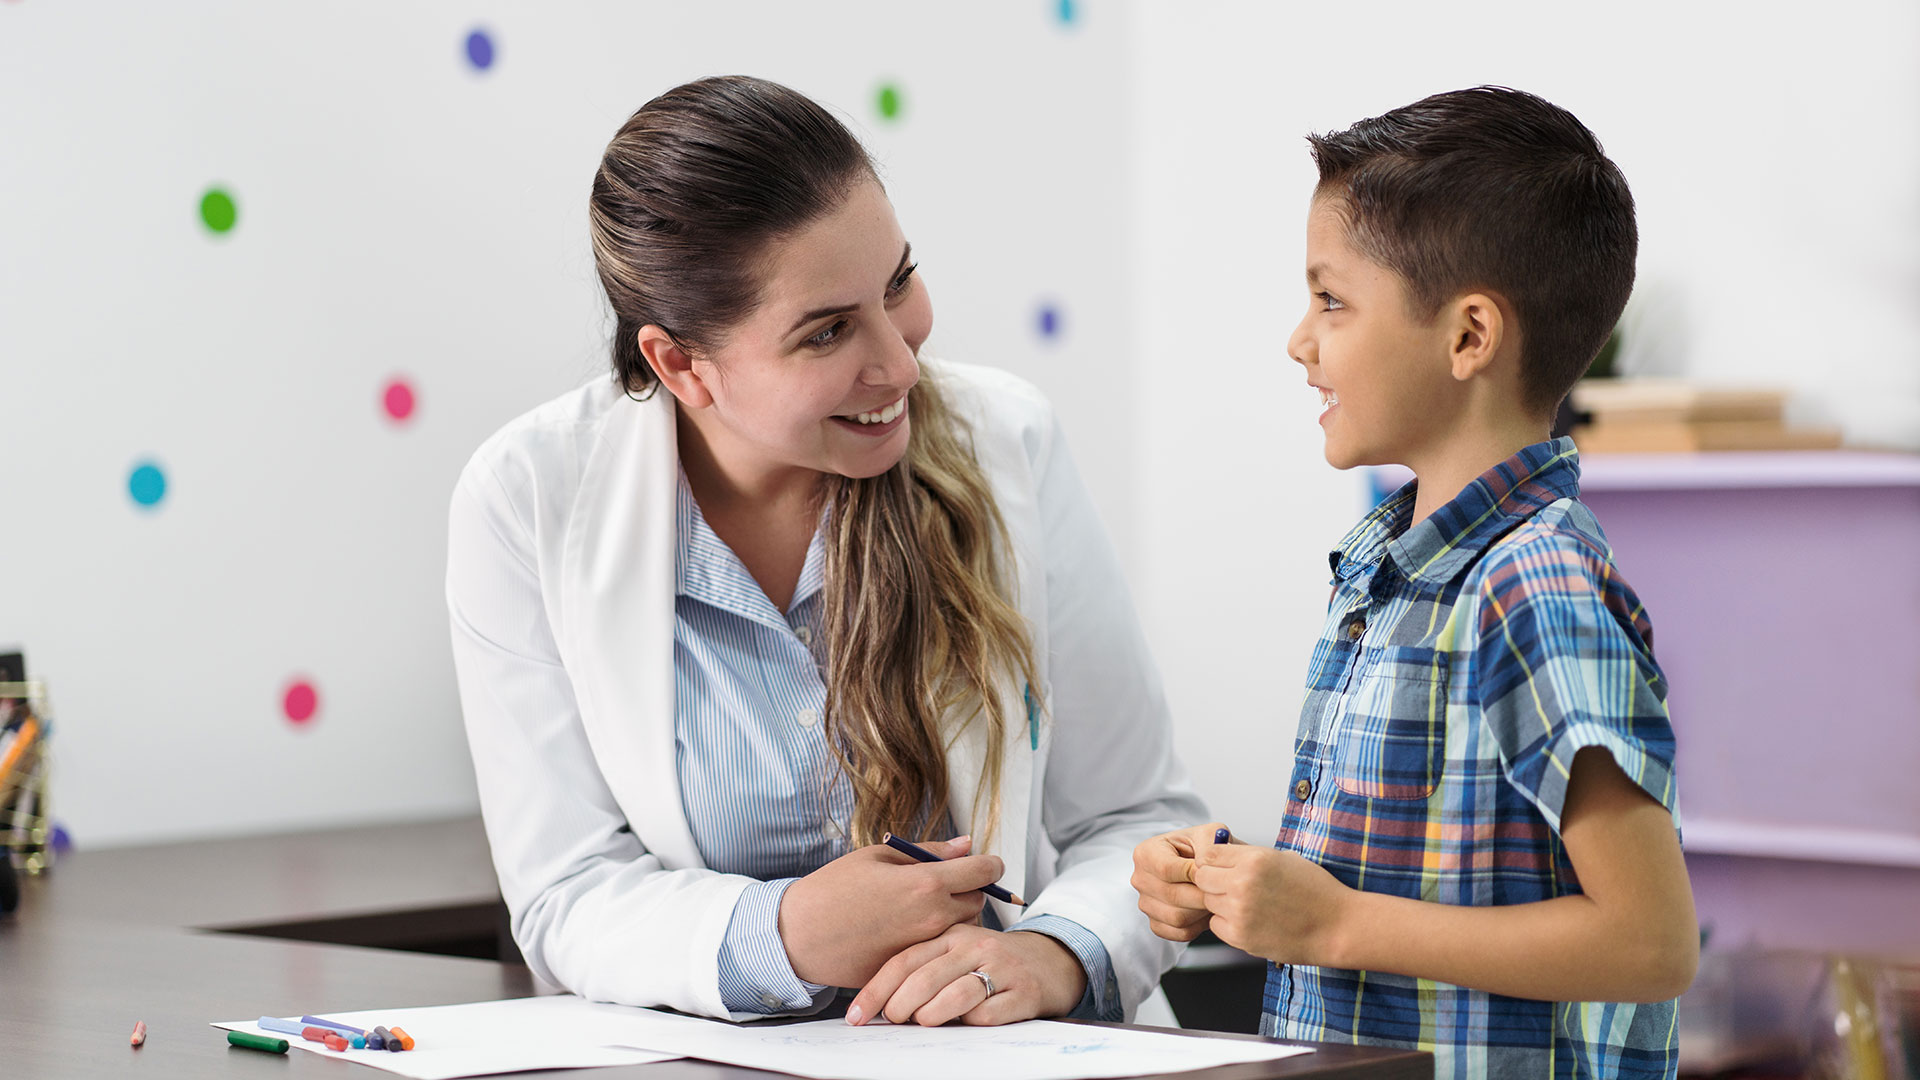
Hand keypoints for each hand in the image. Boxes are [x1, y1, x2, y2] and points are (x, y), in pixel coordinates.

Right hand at [780, 837, 1002, 987]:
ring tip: (924, 907)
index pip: (983, 872)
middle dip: (970, 890)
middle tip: (947, 883)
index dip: (990, 864)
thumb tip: (967, 845)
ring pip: (962, 929)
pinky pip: (937, 951)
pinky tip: (906, 930)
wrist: (799, 935)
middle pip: (978, 902)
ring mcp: (924, 947)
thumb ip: (930, 851)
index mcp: (926, 884)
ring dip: (955, 916)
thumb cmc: (834, 888)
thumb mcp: (879, 856)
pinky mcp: (912, 968)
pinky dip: (932, 939)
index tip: (987, 864)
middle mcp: (933, 918)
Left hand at [847, 923, 1086, 1026]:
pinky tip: (963, 1025)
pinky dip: (970, 1023)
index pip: (905, 960)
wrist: (1049, 963)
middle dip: (900, 1005)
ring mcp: (1002, 967)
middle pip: (926, 977)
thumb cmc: (990, 963)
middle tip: (892, 1020)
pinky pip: (989, 1013)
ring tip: (922, 1022)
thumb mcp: (957, 953)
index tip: (856, 1014)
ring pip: (956, 994)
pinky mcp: (1024, 992)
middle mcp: (975, 946)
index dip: (876, 989)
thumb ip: (924, 967)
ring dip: (931, 1015)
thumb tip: (880, 1004)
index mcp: (952, 935)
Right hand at [1130, 823, 1231, 941]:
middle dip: (1201, 894)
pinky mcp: (1156, 923)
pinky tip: (1206, 911)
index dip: (1193, 874)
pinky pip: (1179, 933)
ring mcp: (1145, 903)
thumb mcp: (1210, 834)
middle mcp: (1140, 879)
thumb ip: (1208, 843)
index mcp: (1146, 852)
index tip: (1212, 873)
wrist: (1208, 868)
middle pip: (1171, 895)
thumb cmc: (1207, 849)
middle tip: (1221, 890)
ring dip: (1202, 911)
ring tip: (1215, 899)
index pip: (1166, 869)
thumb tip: (1202, 866)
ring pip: (1176, 917)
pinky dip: (1198, 926)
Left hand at [1189, 843, 1354, 966]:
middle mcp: (1242, 884)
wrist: (1337, 927)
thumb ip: (1249, 856)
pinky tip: (1251, 921)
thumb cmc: (1315, 890)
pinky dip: (1227, 924)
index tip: (1221, 867)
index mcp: (1254, 859)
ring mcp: (1240, 912)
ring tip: (1248, 905)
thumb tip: (1219, 853)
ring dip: (1220, 903)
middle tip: (1230, 887)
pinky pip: (1217, 926)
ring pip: (1208, 902)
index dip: (1213, 861)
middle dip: (1212, 881)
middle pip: (1201, 878)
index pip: (1209, 854)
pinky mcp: (1241, 937)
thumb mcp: (1284, 859)